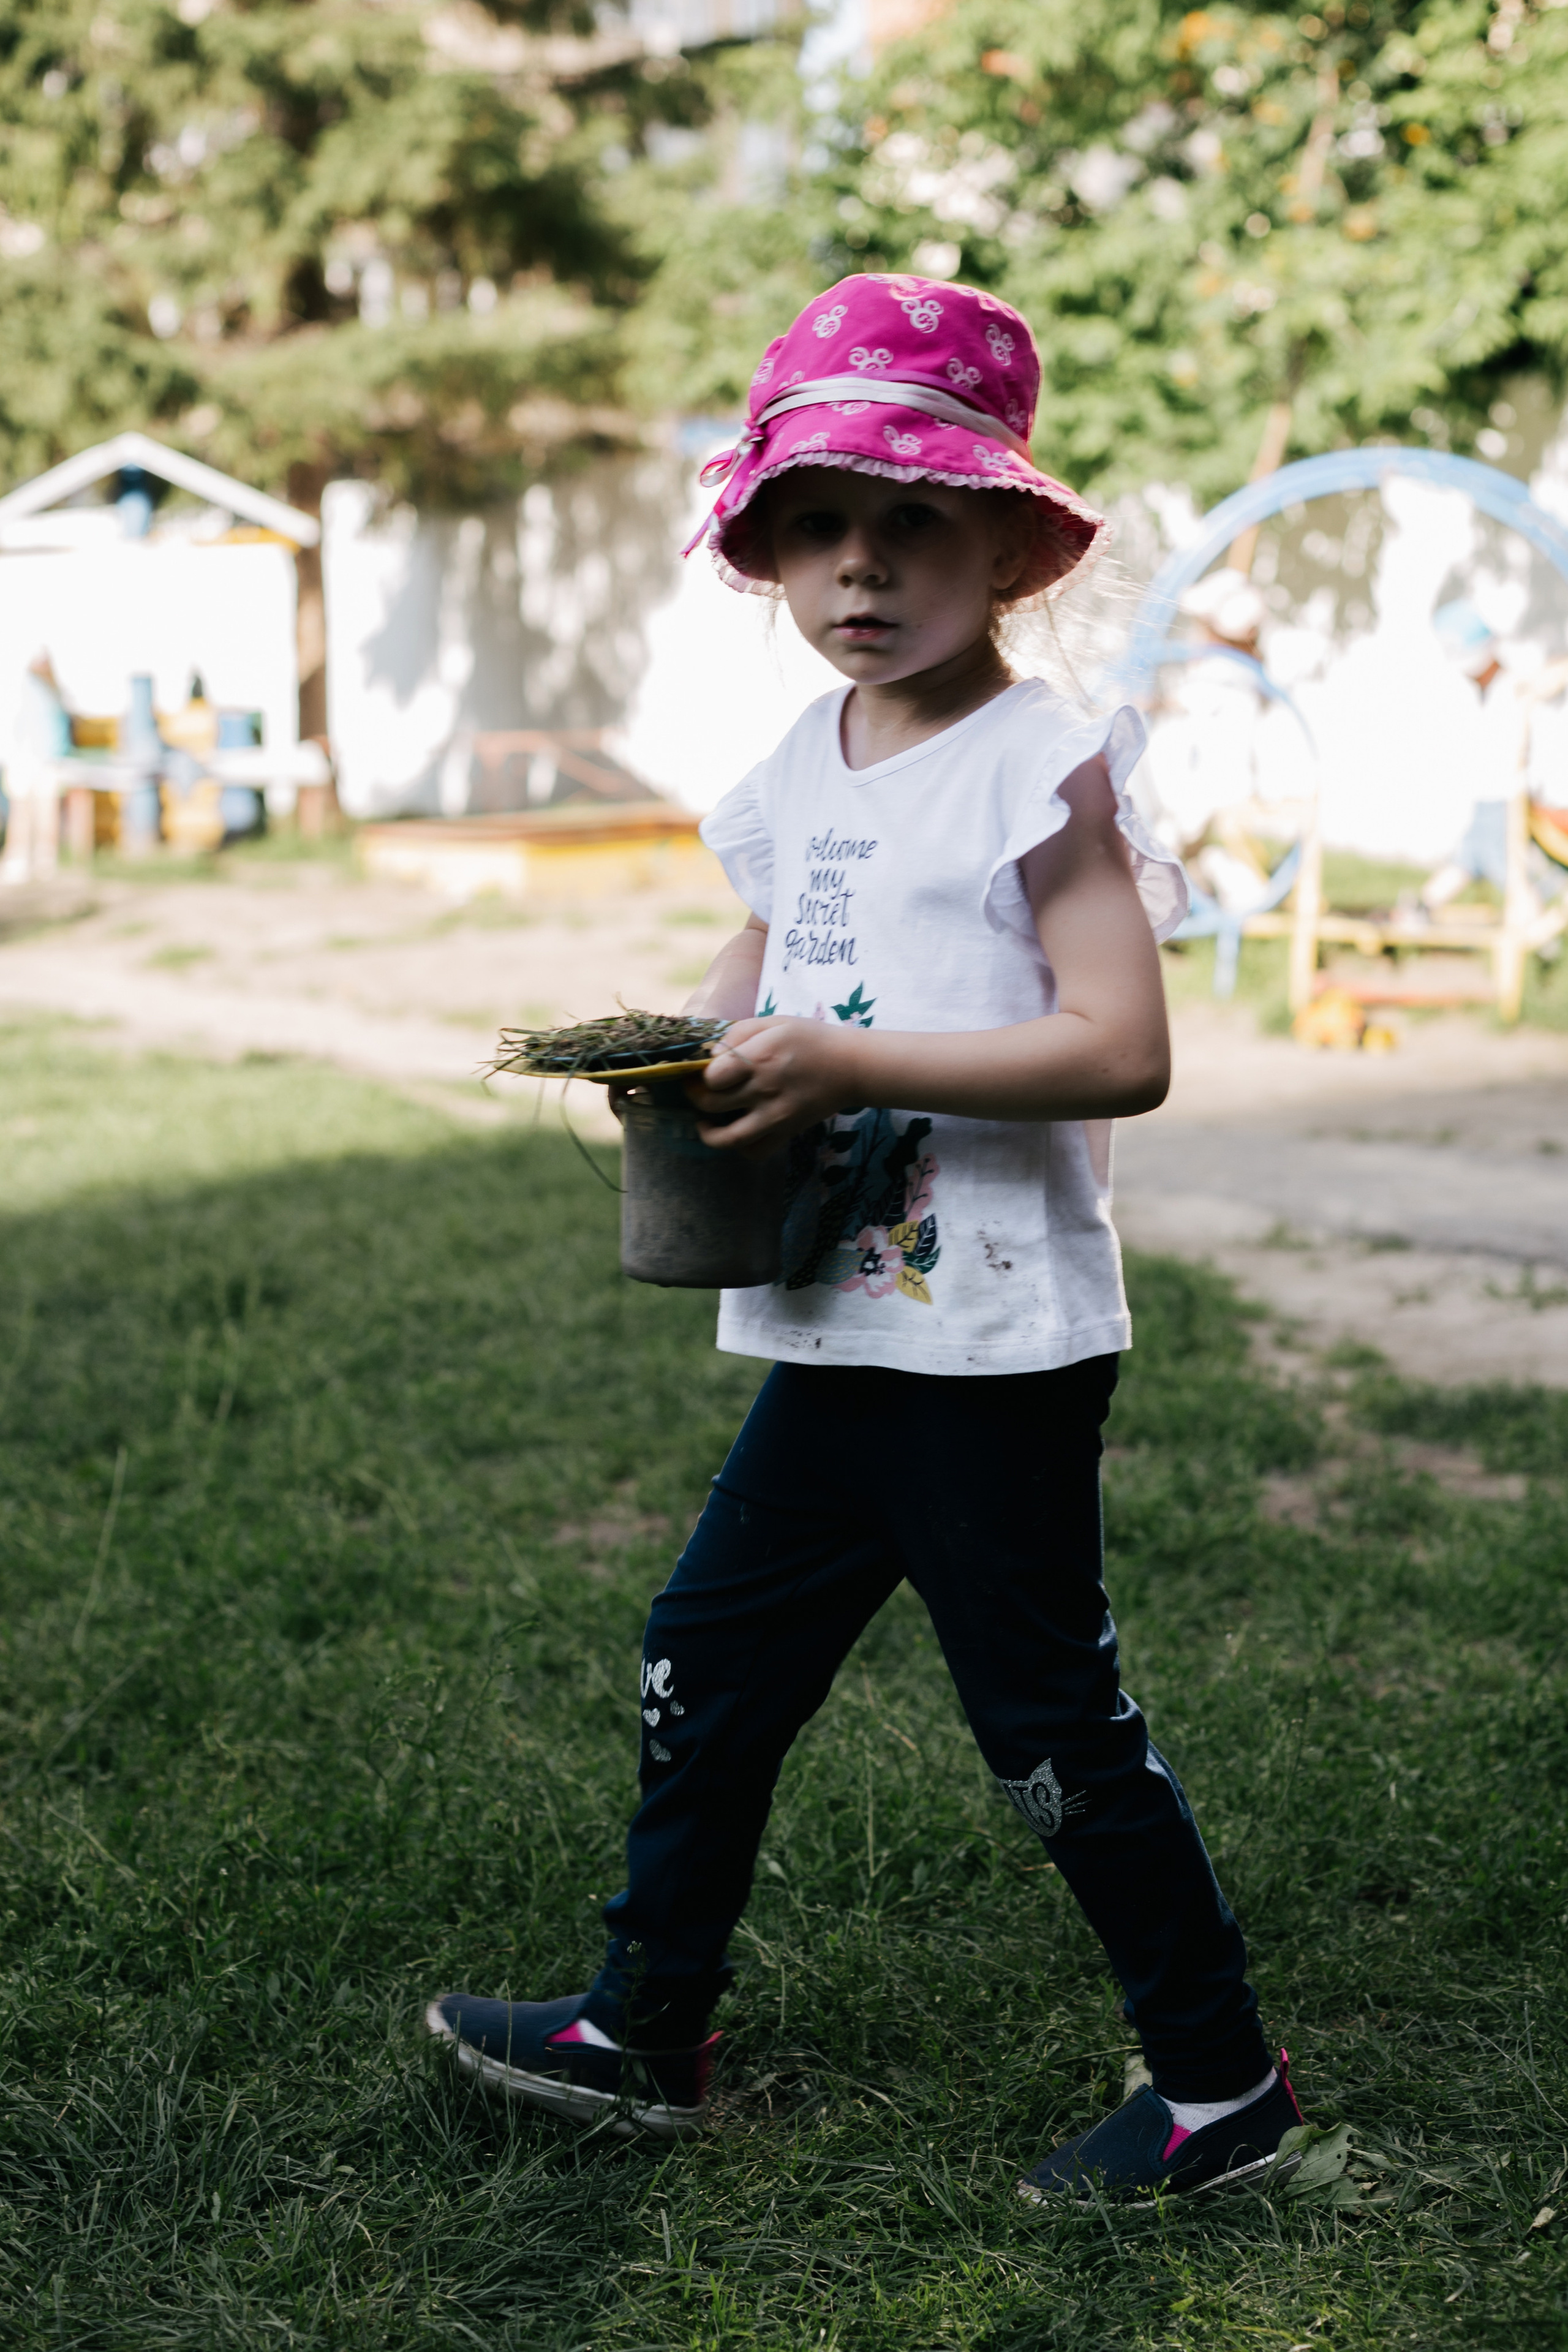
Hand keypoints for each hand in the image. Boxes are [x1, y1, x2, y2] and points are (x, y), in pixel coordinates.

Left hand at [684, 1016, 859, 1153]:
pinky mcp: (786, 1132)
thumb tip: (710, 1055)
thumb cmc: (810, 1039)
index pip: (711, 1075)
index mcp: (759, 1058)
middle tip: (697, 1089)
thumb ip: (737, 1034)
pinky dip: (740, 1147)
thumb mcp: (773, 1022)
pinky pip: (755, 1152)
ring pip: (727, 1138)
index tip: (701, 1067)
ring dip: (707, 1132)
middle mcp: (763, 1090)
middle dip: (695, 1096)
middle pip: (711, 1104)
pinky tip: (736, 1132)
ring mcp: (775, 1116)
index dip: (699, 1072)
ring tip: (704, 1121)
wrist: (851, 1066)